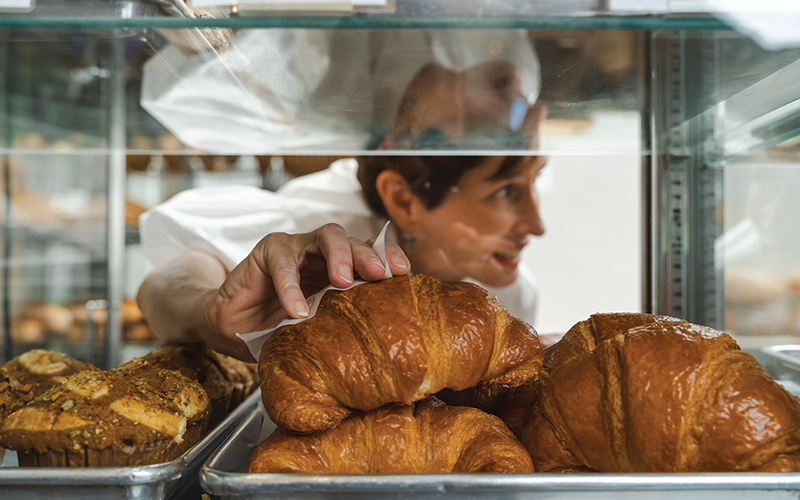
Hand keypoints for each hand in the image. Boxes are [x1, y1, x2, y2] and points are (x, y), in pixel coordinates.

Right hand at [203, 223, 409, 358]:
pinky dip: (290, 285)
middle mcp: (324, 254)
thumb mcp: (319, 330)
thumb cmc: (280, 329)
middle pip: (354, 240)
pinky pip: (283, 261)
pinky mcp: (268, 251)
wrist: (233, 330)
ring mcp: (298, 248)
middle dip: (369, 254)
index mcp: (343, 270)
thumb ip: (344, 328)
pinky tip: (295, 309)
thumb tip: (386, 355)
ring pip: (325, 236)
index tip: (404, 273)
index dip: (389, 257)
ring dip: (339, 255)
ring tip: (344, 280)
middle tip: (378, 273)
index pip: (372, 254)